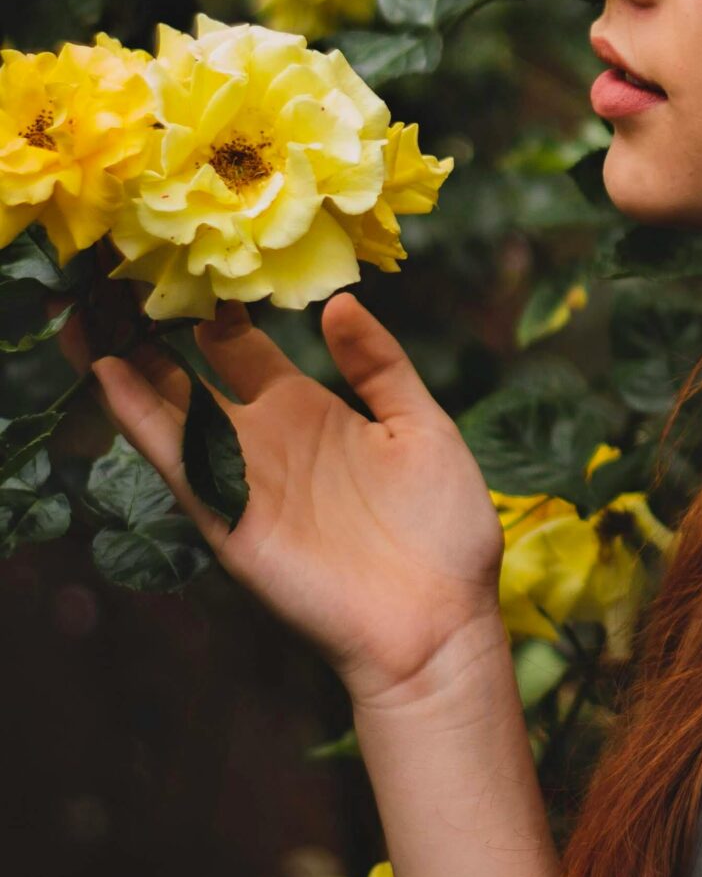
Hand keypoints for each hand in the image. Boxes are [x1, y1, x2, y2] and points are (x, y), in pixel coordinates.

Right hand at [60, 290, 505, 707]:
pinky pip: (181, 462)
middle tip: (112, 275)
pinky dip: (142, 419)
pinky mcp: (231, 520)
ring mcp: (243, 478)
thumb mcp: (421, 427)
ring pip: (169, 411)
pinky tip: (110, 376)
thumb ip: (380, 366)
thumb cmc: (442, 530)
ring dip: (124, 366)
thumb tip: (341, 302)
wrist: (440, 622)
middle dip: (150, 331)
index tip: (187, 254)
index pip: (241, 348)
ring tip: (84, 313)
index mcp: (309, 410)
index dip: (214, 306)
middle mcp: (264, 438)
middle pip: (188, 373)